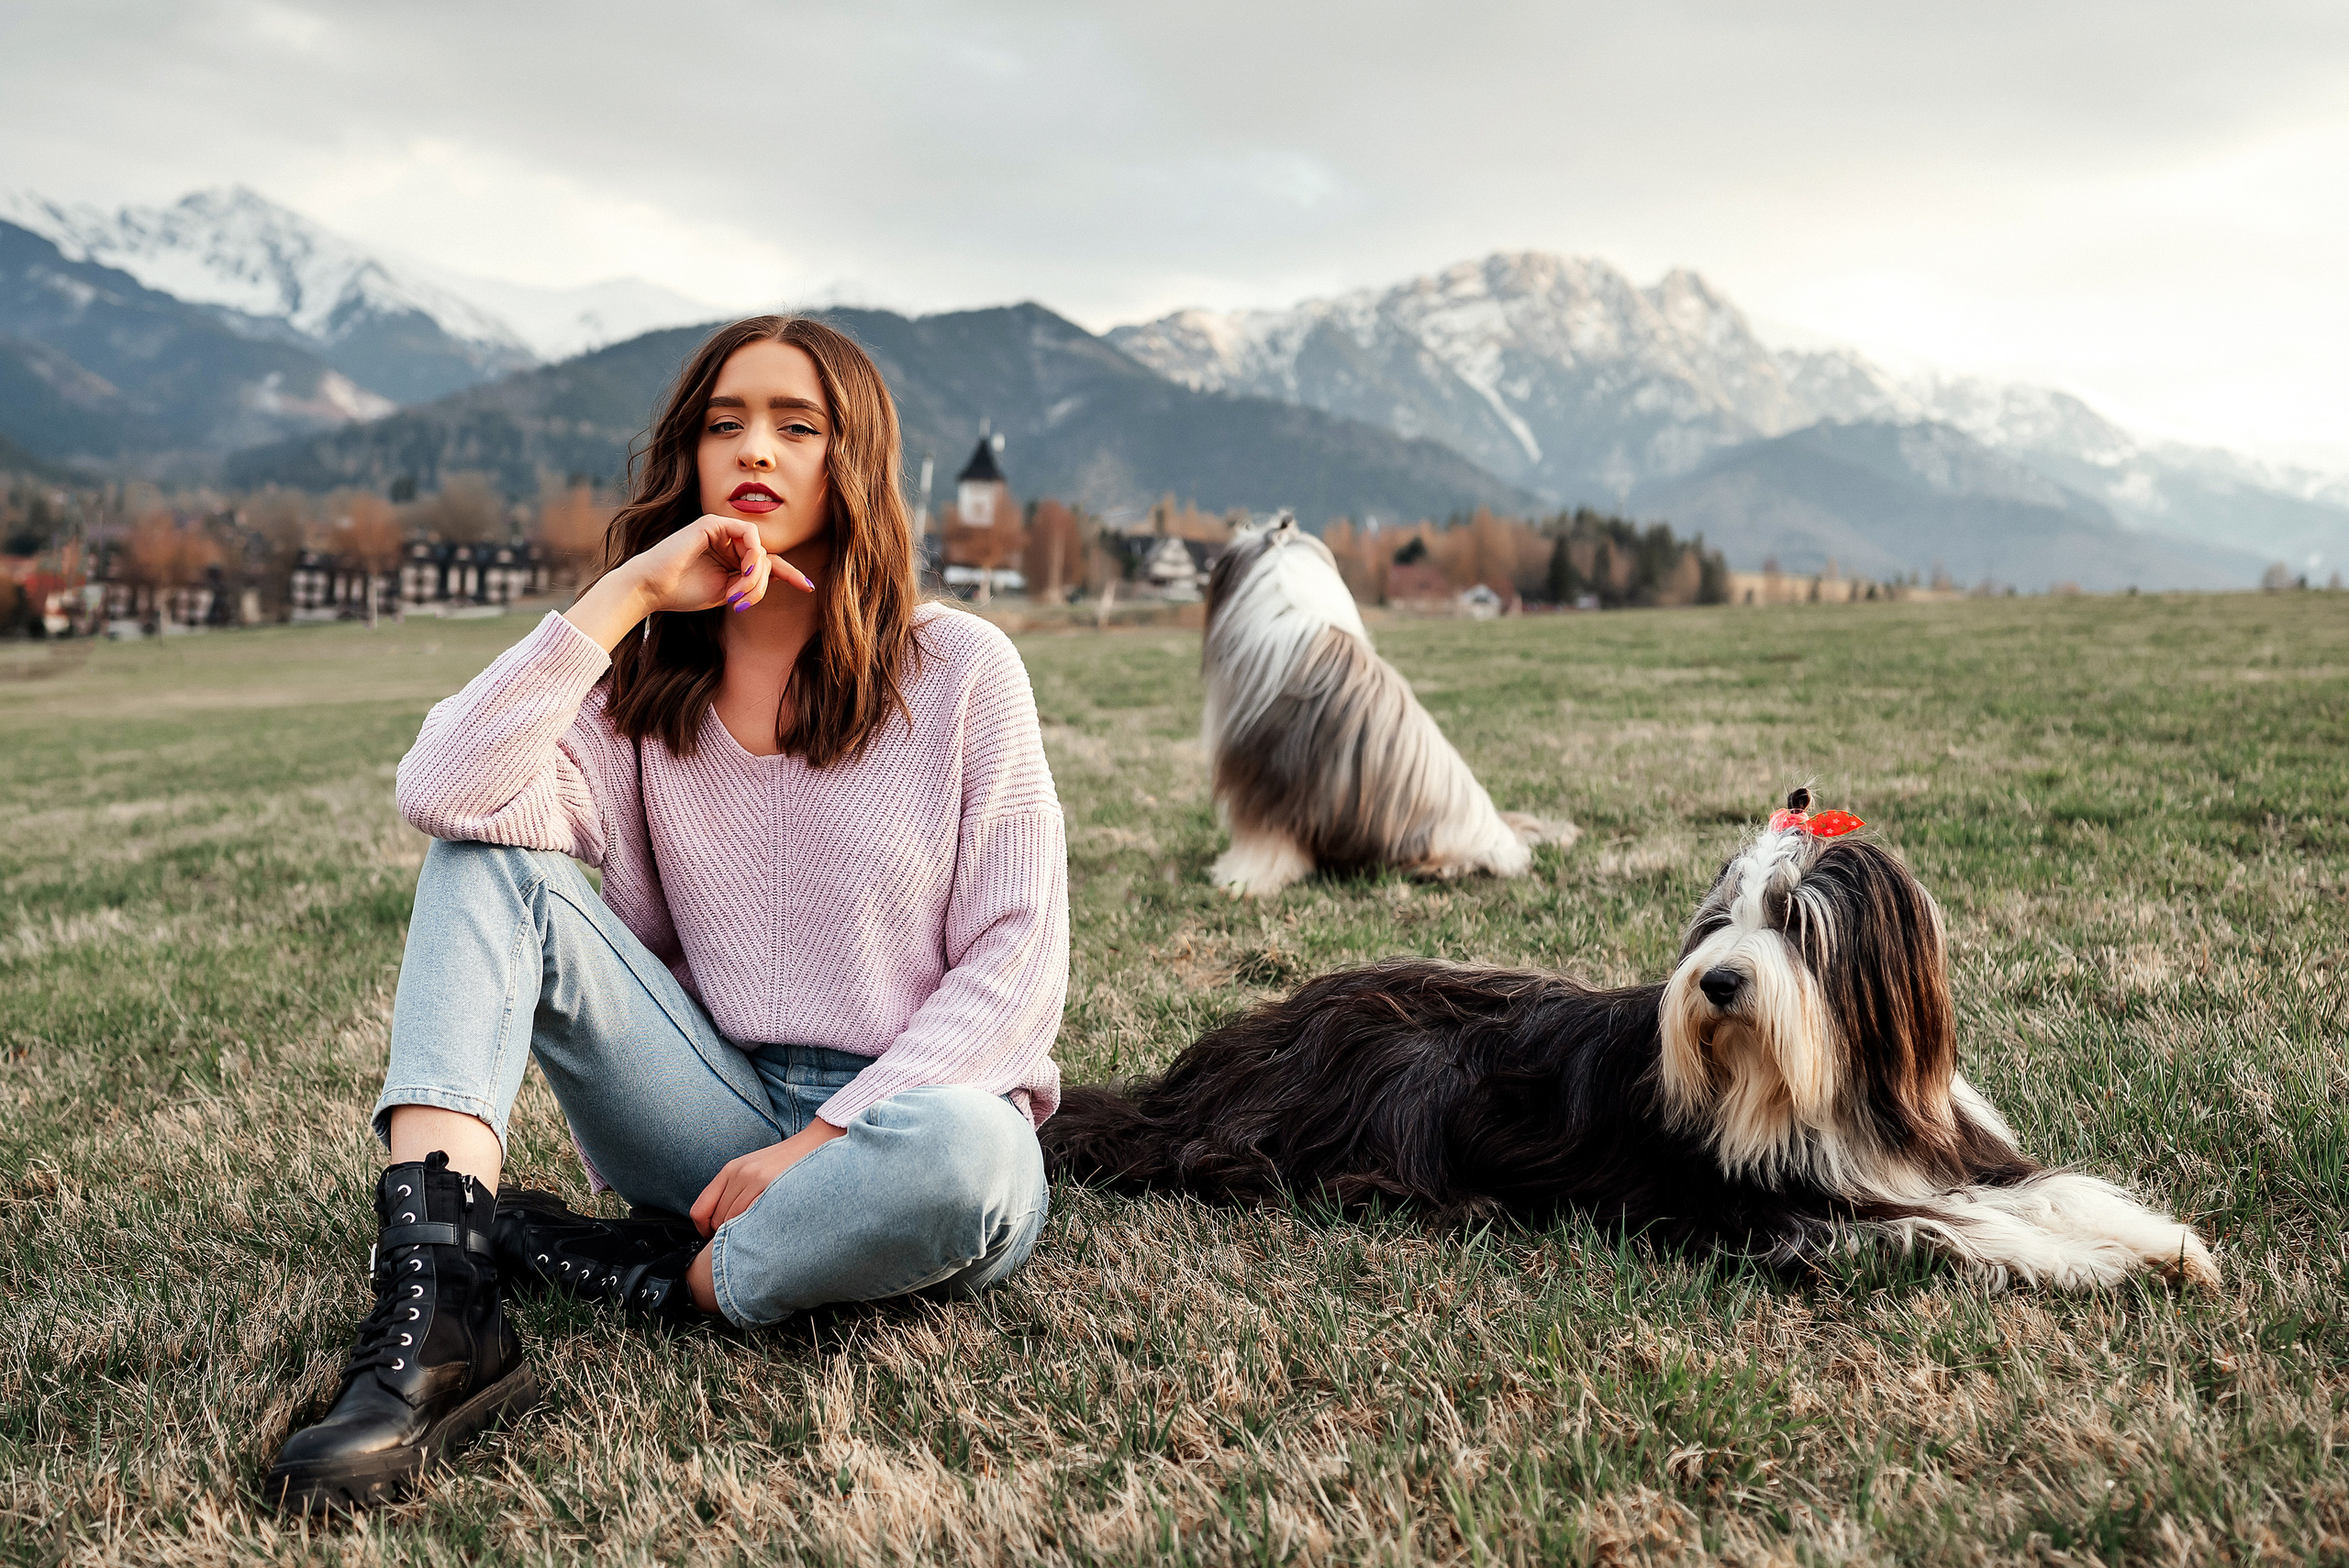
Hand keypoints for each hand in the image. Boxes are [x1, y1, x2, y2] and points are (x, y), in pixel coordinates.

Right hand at [565, 514, 815, 650]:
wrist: (652, 589)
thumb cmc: (682, 593)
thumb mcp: (726, 592)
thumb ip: (749, 582)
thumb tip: (773, 575)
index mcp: (730, 556)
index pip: (768, 562)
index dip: (790, 574)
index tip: (809, 587)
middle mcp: (727, 540)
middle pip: (766, 560)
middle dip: (760, 586)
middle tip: (740, 602)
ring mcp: (720, 529)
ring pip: (760, 550)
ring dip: (754, 576)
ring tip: (735, 593)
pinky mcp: (712, 523)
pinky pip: (749, 534)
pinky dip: (751, 554)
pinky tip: (743, 571)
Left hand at [689, 1117, 846, 1236]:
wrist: (817, 1143)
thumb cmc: (787, 1163)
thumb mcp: (754, 1170)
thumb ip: (735, 1191)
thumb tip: (720, 1225)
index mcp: (730, 1170)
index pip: (699, 1210)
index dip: (703, 1230)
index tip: (713, 1238)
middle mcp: (739, 1173)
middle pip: (717, 1220)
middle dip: (727, 1235)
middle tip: (743, 1240)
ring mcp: (755, 1179)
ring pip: (734, 1222)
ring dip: (743, 1235)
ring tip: (758, 1235)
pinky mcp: (770, 1185)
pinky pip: (751, 1218)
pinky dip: (755, 1229)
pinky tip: (768, 1227)